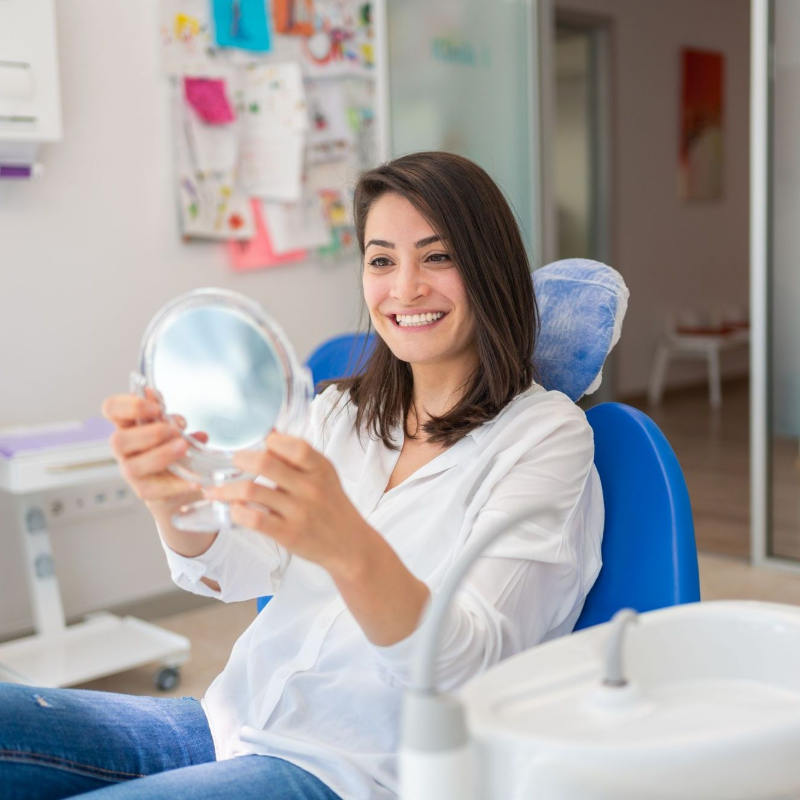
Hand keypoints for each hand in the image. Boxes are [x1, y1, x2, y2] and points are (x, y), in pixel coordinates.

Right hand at [102, 389, 207, 511]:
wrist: (182, 480)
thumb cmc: (172, 447)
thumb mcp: (174, 428)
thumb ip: (171, 418)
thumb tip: (175, 416)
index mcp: (129, 426)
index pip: (111, 409)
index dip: (128, 405)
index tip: (155, 406)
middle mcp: (125, 449)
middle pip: (118, 441)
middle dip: (149, 433)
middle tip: (174, 430)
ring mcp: (132, 472)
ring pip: (133, 467)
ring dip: (161, 455)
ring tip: (184, 447)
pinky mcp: (146, 491)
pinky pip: (157, 490)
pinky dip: (178, 484)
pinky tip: (195, 480)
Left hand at [204, 432, 372, 579]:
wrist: (349, 544)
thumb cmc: (332, 505)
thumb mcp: (324, 475)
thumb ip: (299, 456)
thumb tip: (270, 433)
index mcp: (320, 468)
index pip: (293, 445)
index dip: (270, 441)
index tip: (257, 443)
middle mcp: (310, 488)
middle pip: (266, 464)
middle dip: (240, 460)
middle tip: (231, 461)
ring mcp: (299, 512)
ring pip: (252, 492)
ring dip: (227, 489)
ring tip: (215, 489)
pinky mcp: (288, 534)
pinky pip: (254, 520)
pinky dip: (237, 512)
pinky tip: (232, 509)